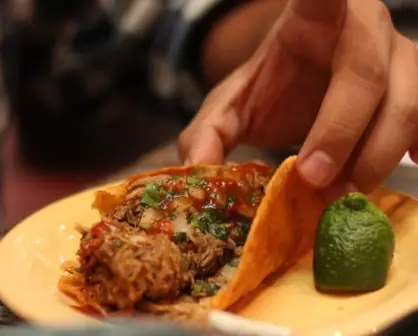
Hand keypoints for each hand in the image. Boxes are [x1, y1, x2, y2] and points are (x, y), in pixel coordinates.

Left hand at [178, 0, 417, 195]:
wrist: (300, 89)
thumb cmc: (268, 89)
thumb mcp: (231, 108)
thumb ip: (209, 132)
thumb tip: (195, 168)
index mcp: (316, 16)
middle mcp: (366, 30)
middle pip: (366, 77)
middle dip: (339, 135)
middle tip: (312, 180)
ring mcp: (400, 60)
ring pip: (405, 108)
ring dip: (372, 159)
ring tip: (338, 194)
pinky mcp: (416, 93)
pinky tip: (408, 166)